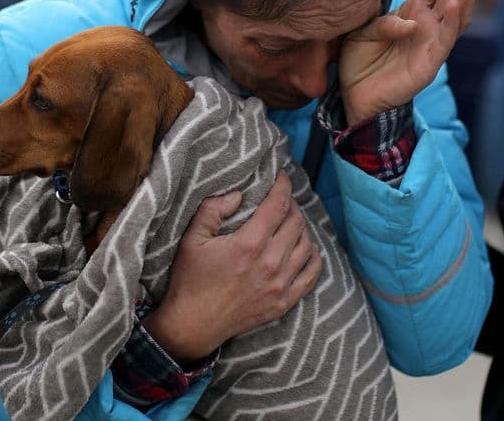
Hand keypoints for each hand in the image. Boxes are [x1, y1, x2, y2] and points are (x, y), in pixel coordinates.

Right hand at [141, 170, 321, 362]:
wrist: (192, 325)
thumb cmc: (190, 280)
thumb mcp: (192, 240)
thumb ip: (213, 210)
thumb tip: (237, 194)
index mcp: (249, 244)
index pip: (278, 205)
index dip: (283, 186)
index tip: (281, 177)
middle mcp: (270, 263)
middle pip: (296, 222)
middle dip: (291, 205)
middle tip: (281, 201)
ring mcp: (280, 285)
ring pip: (306, 244)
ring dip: (301, 228)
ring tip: (290, 222)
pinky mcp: (284, 302)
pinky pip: (312, 274)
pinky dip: (313, 256)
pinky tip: (306, 248)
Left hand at [338, 0, 478, 123]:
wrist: (355, 96)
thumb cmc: (360, 62)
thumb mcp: (363, 32)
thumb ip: (384, 23)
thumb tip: (408, 23)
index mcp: (414, 12)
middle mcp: (428, 25)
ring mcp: (432, 43)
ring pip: (457, 16)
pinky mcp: (431, 62)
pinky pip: (446, 41)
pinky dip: (452, 23)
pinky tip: (452, 5)